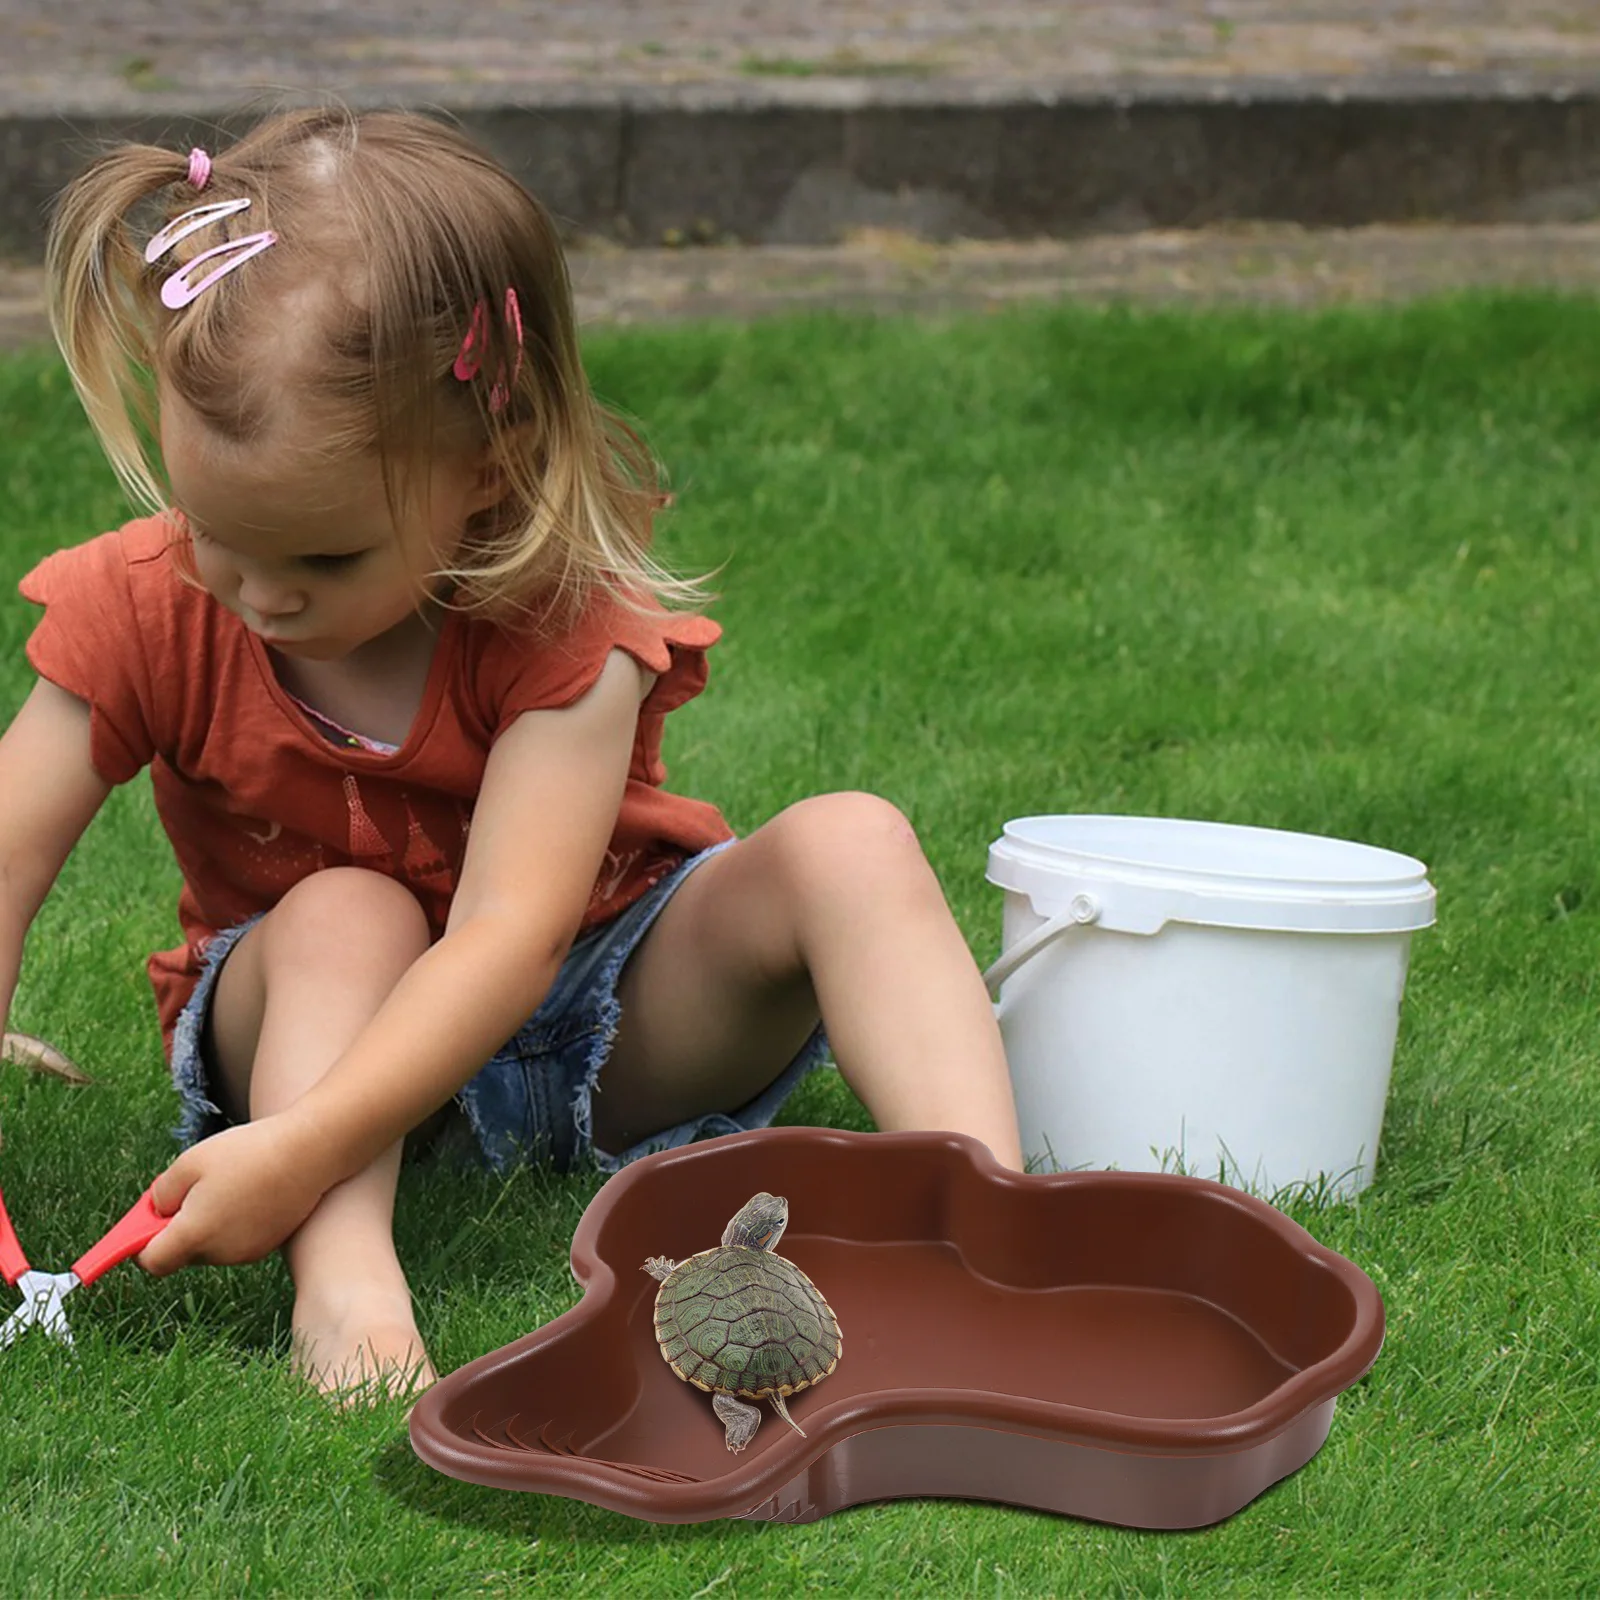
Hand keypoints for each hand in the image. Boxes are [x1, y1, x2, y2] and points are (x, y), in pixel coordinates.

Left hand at [136, 1114, 331, 1274]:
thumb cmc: (248, 1153)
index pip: (152, 1262)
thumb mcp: (190, 1162)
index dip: (139, 1245)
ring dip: (208, 1223)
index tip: (141, 1225)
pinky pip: (237, 1239)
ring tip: (228, 1183)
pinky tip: (250, 1190)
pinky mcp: (269, 1243)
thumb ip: (161, 1192)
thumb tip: (156, 1211)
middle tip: (189, 1189)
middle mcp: (219, 1253)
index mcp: (194, 1234)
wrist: (312, 1151)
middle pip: (183, 1253)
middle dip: (177, 1227)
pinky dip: (234, 1222)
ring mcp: (247, 1251)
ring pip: (211, 1245)